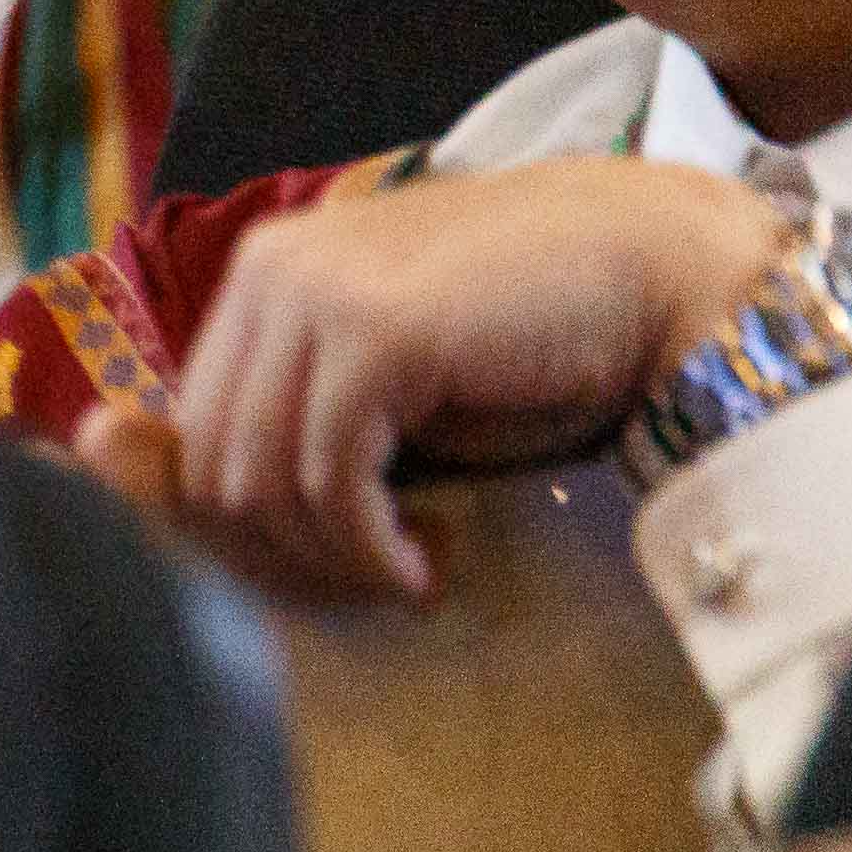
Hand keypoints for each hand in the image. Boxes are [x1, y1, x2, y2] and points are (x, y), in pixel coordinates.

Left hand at [74, 158, 793, 603]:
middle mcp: (268, 270)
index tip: (331, 566)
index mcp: (262, 275)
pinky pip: (328, 476)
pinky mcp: (374, 331)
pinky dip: (367, 544)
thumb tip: (227, 513)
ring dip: (331, 557)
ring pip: (259, 478)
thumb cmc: (534, 338)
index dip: (249, 524)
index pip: (196, 429)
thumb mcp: (392, 383)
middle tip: (369, 583)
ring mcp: (313, 291)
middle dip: (282, 552)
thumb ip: (306, 418)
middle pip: (211, 461)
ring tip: (407, 573)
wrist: (655, 268)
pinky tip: (420, 566)